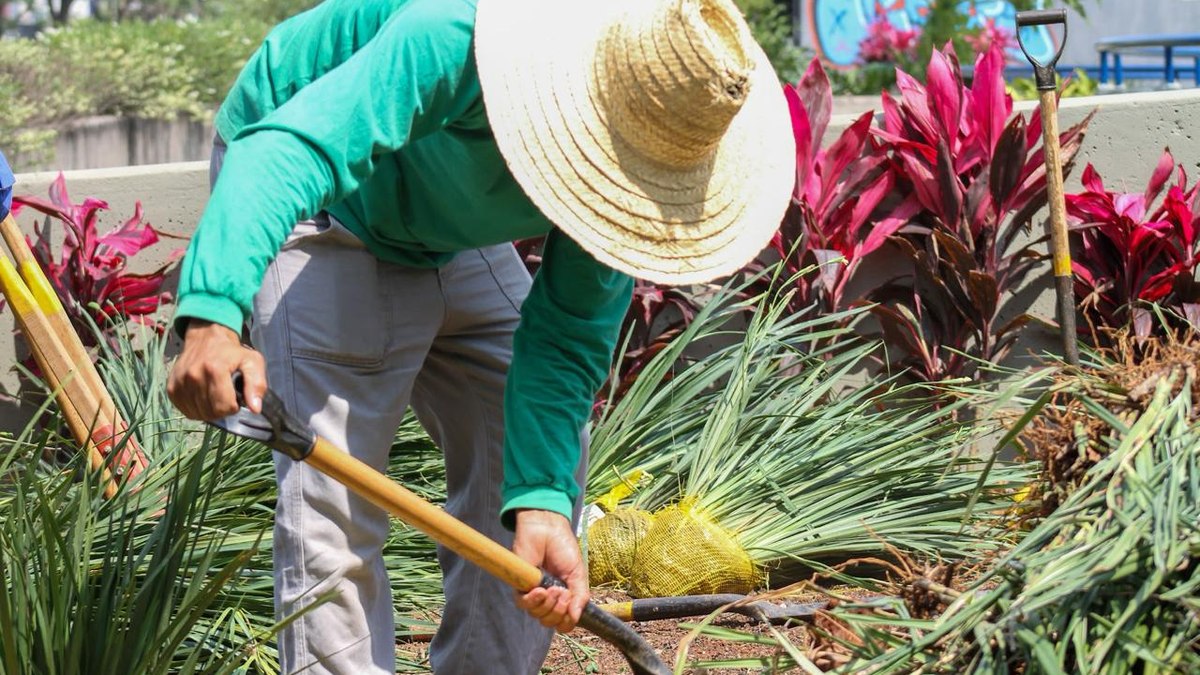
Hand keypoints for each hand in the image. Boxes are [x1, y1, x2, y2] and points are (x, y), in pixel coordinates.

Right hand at [168, 320, 266, 419]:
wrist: (206, 339)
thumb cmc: (232, 352)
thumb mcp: (252, 362)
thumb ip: (257, 385)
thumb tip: (255, 409)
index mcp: (215, 369)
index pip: (225, 407)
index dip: (235, 406)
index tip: (235, 396)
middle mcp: (193, 376)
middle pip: (212, 412)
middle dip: (223, 409)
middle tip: (226, 395)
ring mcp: (180, 383)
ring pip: (199, 414)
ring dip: (210, 410)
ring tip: (215, 394)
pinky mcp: (171, 388)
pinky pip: (187, 412)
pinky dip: (197, 409)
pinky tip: (203, 397)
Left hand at [512, 509, 588, 632]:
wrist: (547, 529)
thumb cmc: (563, 548)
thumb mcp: (578, 574)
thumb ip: (580, 596)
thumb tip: (575, 618)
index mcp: (563, 597)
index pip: (563, 622)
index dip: (567, 620)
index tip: (571, 603)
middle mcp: (547, 598)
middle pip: (550, 621)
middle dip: (558, 611)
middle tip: (563, 592)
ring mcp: (533, 593)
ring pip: (537, 615)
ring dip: (548, 605)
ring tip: (553, 588)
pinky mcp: (519, 585)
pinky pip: (523, 603)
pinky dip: (533, 601)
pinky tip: (540, 590)